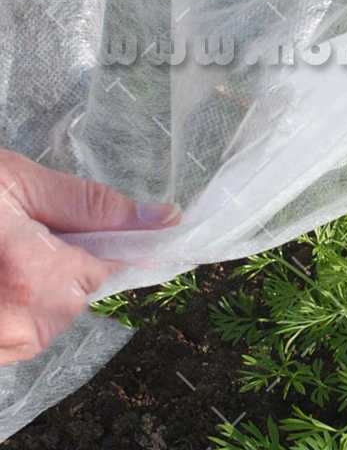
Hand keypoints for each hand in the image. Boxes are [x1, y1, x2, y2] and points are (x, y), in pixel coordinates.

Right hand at [0, 149, 180, 363]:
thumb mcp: (18, 184)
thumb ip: (92, 206)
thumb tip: (163, 218)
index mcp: (34, 280)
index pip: (105, 271)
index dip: (106, 243)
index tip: (105, 230)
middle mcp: (16, 327)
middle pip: (73, 296)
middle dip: (63, 262)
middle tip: (21, 228)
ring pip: (44, 319)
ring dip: (34, 284)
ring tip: (0, 247)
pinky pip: (13, 331)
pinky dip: (11, 301)